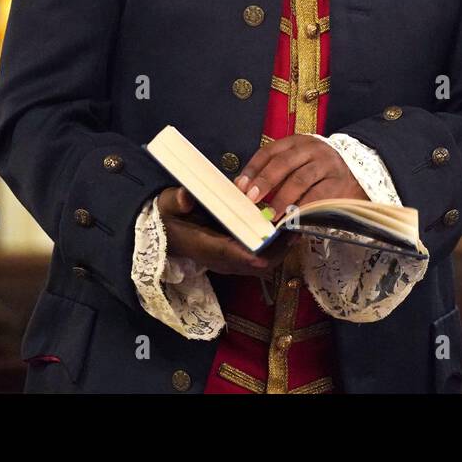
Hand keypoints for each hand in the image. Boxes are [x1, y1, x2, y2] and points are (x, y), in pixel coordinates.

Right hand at [155, 187, 289, 277]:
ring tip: (297, 226)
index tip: (278, 237)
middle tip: (297, 228)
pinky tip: (285, 229)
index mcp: (208, 247)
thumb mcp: (168, 205)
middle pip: (258, 264)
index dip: (260, 250)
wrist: (165, 232)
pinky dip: (274, 247)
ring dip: (280, 248)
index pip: (237, 255)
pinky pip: (260, 258)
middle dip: (280, 249)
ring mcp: (230, 262)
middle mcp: (222, 260)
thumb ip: (177, 201)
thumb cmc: (169, 217)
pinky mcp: (235, 257)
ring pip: (263, 263)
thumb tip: (185, 197)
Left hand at [236, 135, 368, 219]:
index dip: (253, 169)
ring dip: (282, 199)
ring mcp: (327, 164)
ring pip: (300, 179)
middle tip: (251, 200)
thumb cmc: (319, 171)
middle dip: (264, 182)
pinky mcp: (339, 182)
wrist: (359, 172)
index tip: (240, 186)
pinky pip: (318, 195)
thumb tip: (247, 191)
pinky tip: (292, 218)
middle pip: (283, 163)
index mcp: (297, 142)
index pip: (269, 151)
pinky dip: (303, 208)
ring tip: (271, 214)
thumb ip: (277, 174)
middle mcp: (312, 149)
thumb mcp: (298, 164)